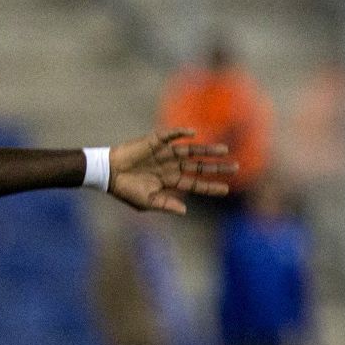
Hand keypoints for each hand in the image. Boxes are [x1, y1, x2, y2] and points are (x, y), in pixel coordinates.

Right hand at [108, 128, 235, 214]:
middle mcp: (171, 166)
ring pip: (190, 150)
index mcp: (169, 181)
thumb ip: (166, 204)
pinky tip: (194, 134)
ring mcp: (165, 153)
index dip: (209, 186)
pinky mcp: (155, 141)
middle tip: (236, 167)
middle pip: (198, 165)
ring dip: (207, 150)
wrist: (108, 173)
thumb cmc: (125, 190)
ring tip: (224, 150)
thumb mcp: (146, 202)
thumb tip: (185, 210)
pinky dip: (181, 133)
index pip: (194, 183)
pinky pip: (171, 135)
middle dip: (216, 167)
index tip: (226, 189)